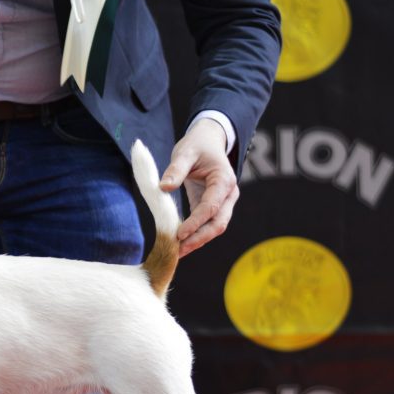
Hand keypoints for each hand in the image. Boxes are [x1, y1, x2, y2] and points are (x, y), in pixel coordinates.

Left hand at [159, 118, 239, 256]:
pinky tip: (179, 244)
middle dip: (199, 238)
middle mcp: (229, 194)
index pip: (211, 207)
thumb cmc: (197, 145)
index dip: (196, 222)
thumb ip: (175, 169)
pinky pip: (207, 224)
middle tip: (178, 250)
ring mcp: (224, 202)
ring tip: (176, 252)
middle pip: (218, 223)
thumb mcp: (184, 152)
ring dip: (197, 240)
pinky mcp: (214, 207)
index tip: (179, 234)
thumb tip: (163, 187)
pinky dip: (195, 235)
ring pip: (215, 227)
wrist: (208, 141)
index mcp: (224, 180)